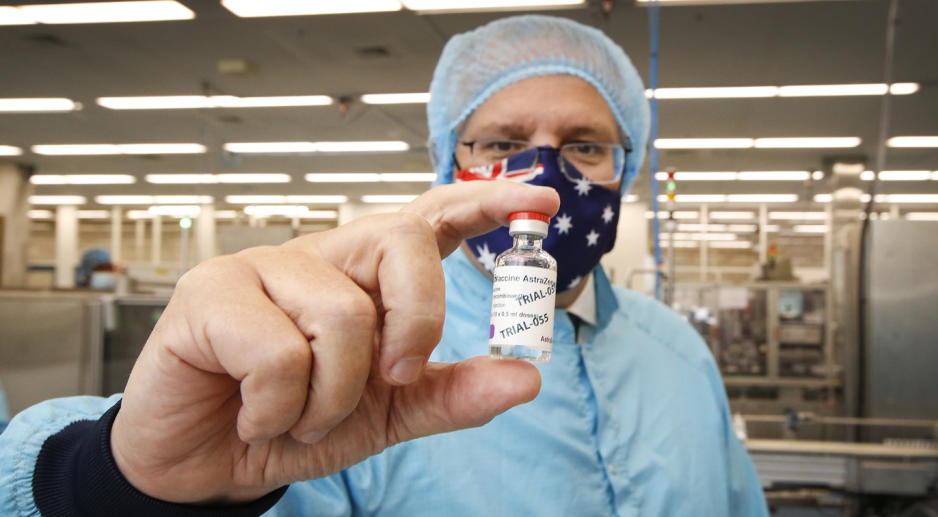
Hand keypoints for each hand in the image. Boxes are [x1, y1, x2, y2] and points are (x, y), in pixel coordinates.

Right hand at [110, 181, 559, 503]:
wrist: (207, 466)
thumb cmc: (293, 423)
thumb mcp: (386, 416)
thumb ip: (451, 394)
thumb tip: (526, 377)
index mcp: (365, 278)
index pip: (429, 220)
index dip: (484, 203)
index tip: (542, 200)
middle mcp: (320, 259)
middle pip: (402, 239)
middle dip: (420, 316)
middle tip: (397, 374)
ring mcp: (262, 266)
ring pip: (344, 316)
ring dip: (331, 396)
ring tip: (295, 415)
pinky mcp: (209, 291)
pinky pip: (279, 354)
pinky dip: (278, 409)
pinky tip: (251, 413)